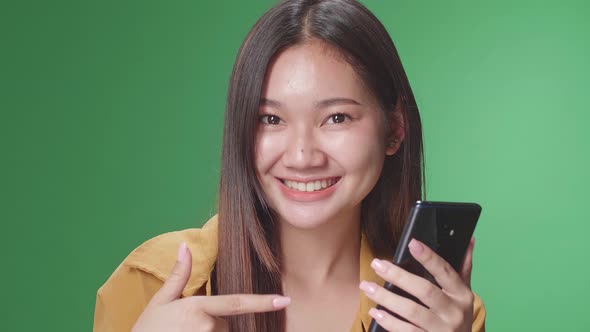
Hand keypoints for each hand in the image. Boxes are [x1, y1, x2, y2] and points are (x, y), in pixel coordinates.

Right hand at [132, 243, 290, 331]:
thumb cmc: (147, 331)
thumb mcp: (160, 302)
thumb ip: (178, 276)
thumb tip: (185, 246)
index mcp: (198, 308)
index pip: (237, 303)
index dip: (263, 302)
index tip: (285, 300)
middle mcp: (208, 327)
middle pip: (228, 322)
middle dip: (216, 323)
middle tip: (188, 327)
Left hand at [360, 238, 475, 331]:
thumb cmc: (458, 316)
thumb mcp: (464, 293)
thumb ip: (463, 267)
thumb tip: (468, 239)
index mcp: (462, 295)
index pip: (445, 271)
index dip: (429, 257)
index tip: (412, 243)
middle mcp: (453, 312)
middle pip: (424, 290)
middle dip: (398, 276)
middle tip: (376, 264)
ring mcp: (441, 329)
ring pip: (411, 311)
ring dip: (386, 298)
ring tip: (367, 287)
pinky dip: (389, 322)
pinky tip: (375, 311)